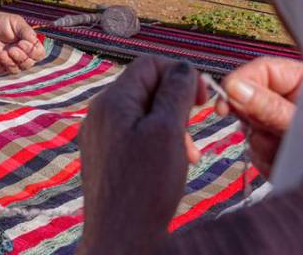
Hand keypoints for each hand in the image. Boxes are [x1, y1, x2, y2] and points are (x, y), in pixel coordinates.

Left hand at [0, 13, 44, 74]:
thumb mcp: (15, 21)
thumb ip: (27, 31)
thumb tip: (35, 43)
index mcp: (28, 44)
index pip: (39, 54)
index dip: (34, 52)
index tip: (22, 42)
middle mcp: (20, 55)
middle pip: (29, 64)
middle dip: (22, 57)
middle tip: (12, 48)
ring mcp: (9, 62)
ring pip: (17, 70)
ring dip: (11, 61)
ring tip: (3, 52)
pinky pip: (3, 70)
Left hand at [78, 57, 207, 254]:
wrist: (120, 239)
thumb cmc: (144, 189)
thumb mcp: (168, 132)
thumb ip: (176, 92)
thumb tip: (182, 67)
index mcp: (112, 101)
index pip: (150, 64)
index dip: (180, 75)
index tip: (202, 101)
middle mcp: (100, 114)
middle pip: (147, 88)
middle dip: (176, 106)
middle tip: (193, 135)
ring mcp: (100, 136)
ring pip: (143, 113)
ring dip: (171, 127)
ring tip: (186, 155)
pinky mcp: (104, 157)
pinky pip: (134, 135)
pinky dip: (156, 143)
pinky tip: (169, 166)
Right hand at [214, 56, 302, 176]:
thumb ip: (270, 106)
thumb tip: (235, 88)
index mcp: (299, 81)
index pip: (259, 71)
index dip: (238, 83)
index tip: (225, 100)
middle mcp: (286, 100)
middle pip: (248, 100)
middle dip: (255, 121)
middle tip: (270, 132)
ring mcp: (279, 123)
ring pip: (250, 129)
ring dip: (264, 145)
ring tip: (289, 151)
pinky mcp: (275, 146)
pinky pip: (255, 151)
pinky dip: (267, 160)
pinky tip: (286, 161)